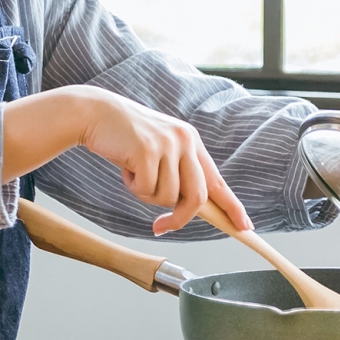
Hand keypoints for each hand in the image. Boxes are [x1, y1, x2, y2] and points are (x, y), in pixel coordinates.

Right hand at [74, 88, 249, 236]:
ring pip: (168, 197)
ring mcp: (167, 144)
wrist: (95, 113)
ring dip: (146, 194)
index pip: (217, 180)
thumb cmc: (124, 137)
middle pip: (197, 196)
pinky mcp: (148, 150)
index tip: (244, 227)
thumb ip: (176, 173)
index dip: (232, 206)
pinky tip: (125, 166)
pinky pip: (146, 189)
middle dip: (179, 218)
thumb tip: (191, 207)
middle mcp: (185, 140)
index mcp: (191, 141)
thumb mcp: (158, 152)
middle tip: (160, 227)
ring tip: (134, 172)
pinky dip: (133, 186)